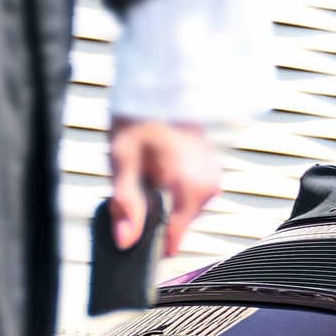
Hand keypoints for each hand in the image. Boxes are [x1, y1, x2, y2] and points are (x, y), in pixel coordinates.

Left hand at [106, 121, 220, 259]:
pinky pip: (188, 202)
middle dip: (151, 214)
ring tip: (148, 173)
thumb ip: (126, 203)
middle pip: (173, 227)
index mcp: (187, 187)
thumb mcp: (122, 160)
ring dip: (162, 203)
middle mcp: (206, 189)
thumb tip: (126, 241)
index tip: (131, 218)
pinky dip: (173, 194)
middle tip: (135, 182)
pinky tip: (162, 172)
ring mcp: (213, 184)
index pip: (170, 241)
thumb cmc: (139, 122)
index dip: (145, 238)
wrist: (161, 94)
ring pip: (180, 215)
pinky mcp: (213, 180)